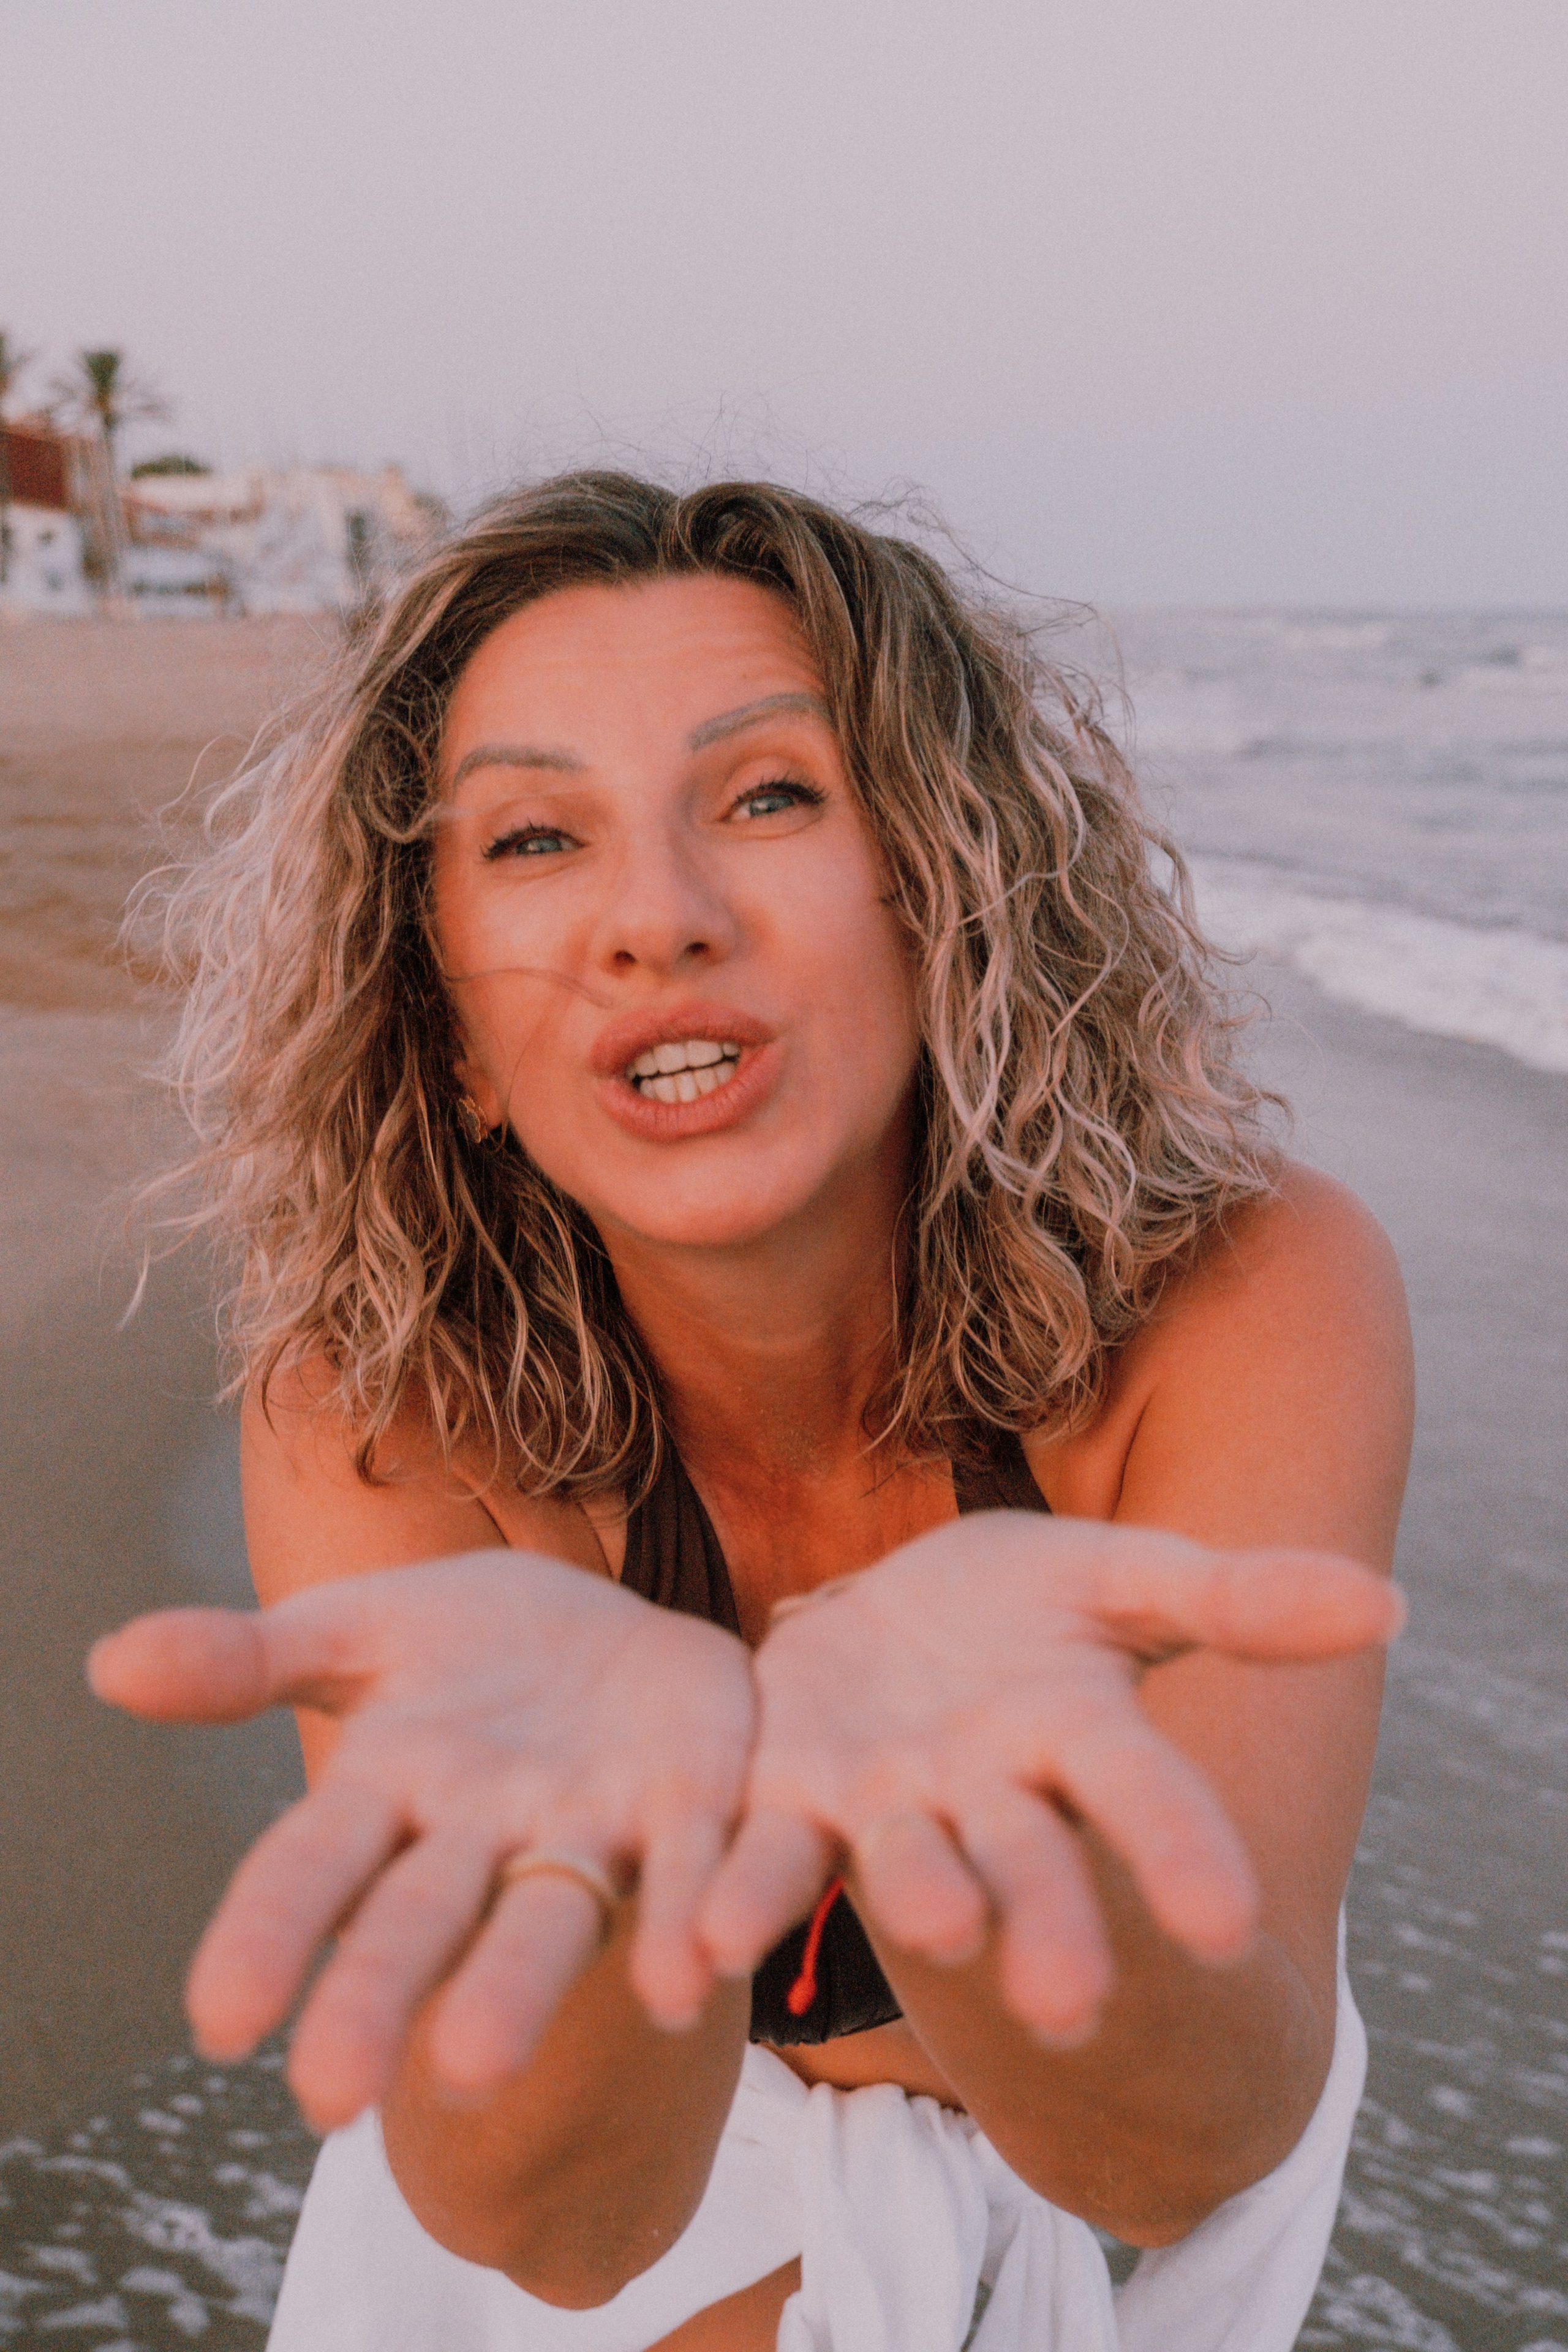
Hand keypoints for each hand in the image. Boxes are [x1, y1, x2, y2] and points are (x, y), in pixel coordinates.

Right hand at [89, 1554, 755, 2127]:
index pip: (314, 1867)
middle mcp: (485, 1835)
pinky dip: (685, 1921)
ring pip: (551, 1923)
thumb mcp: (362, 1627)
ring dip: (516, 1995)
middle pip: (422, 1921)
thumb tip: (110, 1662)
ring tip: (476, 2072)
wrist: (616, 1633)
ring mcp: (590, 1829)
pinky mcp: (692, 1807)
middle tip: (327, 2098)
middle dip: (378, 1998)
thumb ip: (251, 1657)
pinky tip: (682, 1979)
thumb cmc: (469, 1648)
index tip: (218, 2021)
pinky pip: (693, 1871)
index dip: (269, 1935)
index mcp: (395, 1786)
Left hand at [698, 1515, 1400, 2041]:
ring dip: (912, 1905)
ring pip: (903, 1864)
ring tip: (919, 1934)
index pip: (1144, 1796)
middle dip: (1049, 1930)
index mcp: (1073, 1735)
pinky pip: (760, 1849)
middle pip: (1028, 1864)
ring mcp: (886, 1801)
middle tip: (1066, 2011)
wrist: (889, 1613)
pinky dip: (731, 1898)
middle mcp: (986, 1792)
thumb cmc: (1025, 1604)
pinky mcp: (787, 1790)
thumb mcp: (1123, 1577)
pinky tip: (697, 1947)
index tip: (1224, 1926)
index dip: (1179, 1854)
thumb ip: (1235, 1596)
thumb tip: (1386, 1604)